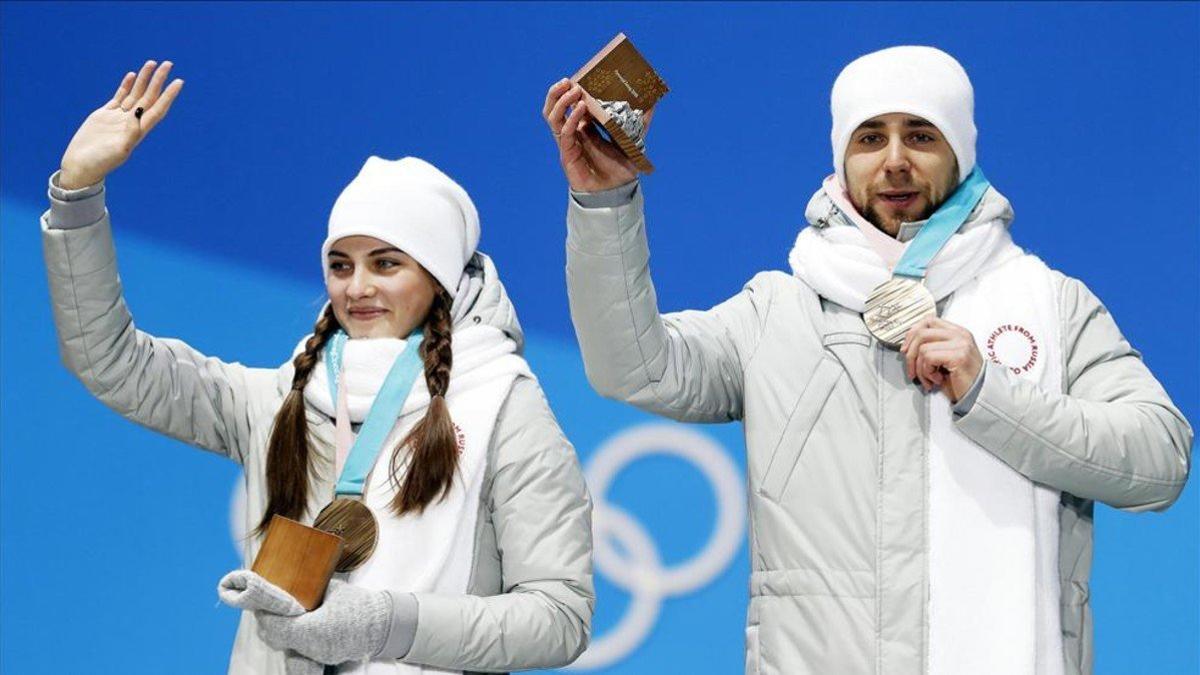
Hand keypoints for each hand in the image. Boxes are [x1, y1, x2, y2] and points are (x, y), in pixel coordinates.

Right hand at [59, 60, 183, 188]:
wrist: (81, 166)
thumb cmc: (101, 162)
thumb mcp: (118, 150)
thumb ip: (130, 133)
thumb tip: (138, 114)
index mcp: (139, 131)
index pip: (158, 108)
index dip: (169, 95)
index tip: (179, 82)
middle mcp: (132, 122)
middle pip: (149, 97)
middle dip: (158, 80)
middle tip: (168, 64)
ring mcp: (119, 118)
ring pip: (135, 94)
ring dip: (144, 79)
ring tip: (151, 63)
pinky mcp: (105, 115)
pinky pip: (120, 96)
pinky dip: (126, 86)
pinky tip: (132, 75)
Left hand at [254, 579, 391, 665]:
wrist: (385, 625)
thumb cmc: (362, 604)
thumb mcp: (333, 589)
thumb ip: (311, 588)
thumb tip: (294, 578)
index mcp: (311, 629)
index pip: (274, 624)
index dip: (263, 613)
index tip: (257, 600)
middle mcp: (311, 646)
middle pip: (275, 638)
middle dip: (267, 622)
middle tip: (267, 605)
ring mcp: (317, 654)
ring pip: (285, 645)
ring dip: (279, 631)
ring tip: (280, 614)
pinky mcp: (324, 657)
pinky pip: (299, 649)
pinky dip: (293, 637)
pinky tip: (296, 624)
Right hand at [542, 78, 636, 191]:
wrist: (616, 193)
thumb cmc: (621, 169)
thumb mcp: (633, 139)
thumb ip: (640, 122)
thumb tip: (654, 102)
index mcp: (584, 128)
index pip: (571, 105)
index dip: (571, 91)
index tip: (580, 77)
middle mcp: (573, 134)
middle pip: (555, 109)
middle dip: (557, 92)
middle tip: (568, 80)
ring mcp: (568, 143)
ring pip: (552, 118)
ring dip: (559, 102)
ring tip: (573, 90)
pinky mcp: (568, 155)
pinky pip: (564, 134)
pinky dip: (571, 120)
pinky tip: (581, 110)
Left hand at [900, 317, 982, 402]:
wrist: (978, 395)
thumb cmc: (960, 380)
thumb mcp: (944, 358)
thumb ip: (932, 346)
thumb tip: (907, 346)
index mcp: (957, 332)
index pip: (928, 320)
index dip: (912, 333)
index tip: (906, 349)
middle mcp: (960, 335)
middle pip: (921, 333)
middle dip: (910, 355)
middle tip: (912, 370)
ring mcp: (961, 344)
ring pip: (922, 348)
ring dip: (920, 369)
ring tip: (930, 378)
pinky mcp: (958, 356)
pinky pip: (928, 358)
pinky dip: (927, 372)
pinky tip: (937, 379)